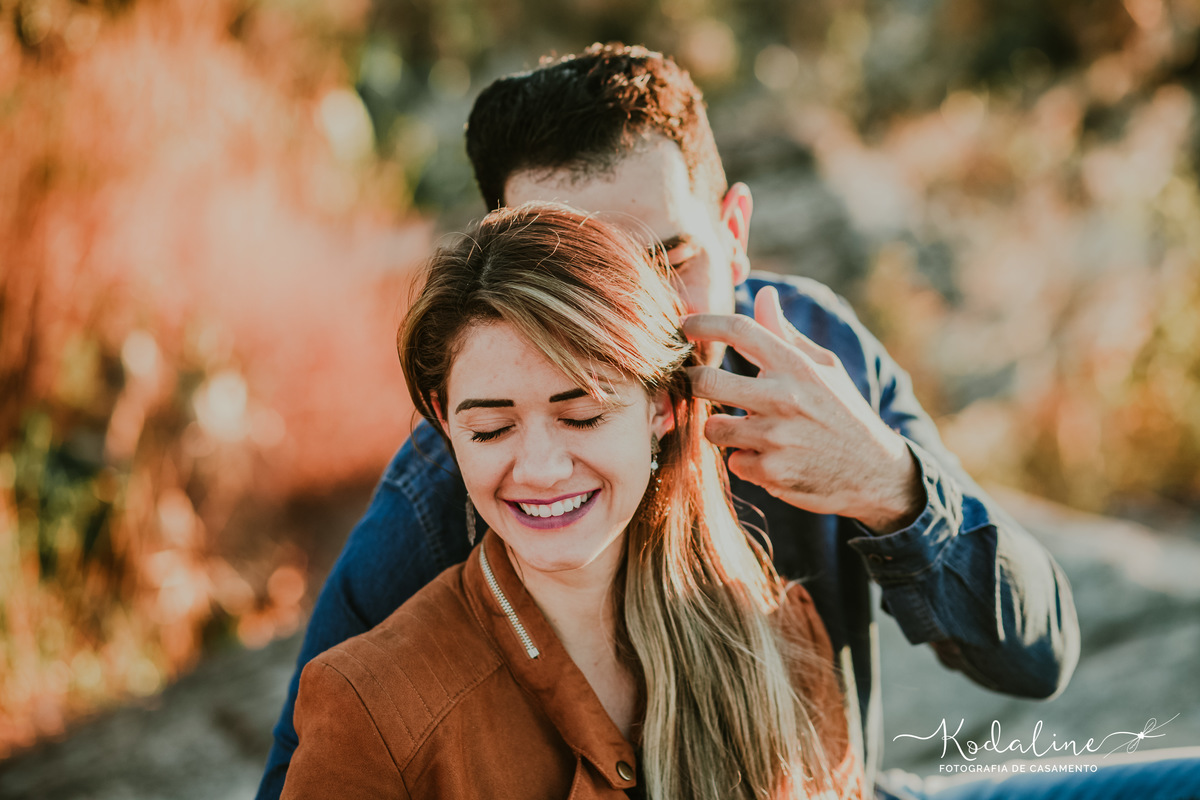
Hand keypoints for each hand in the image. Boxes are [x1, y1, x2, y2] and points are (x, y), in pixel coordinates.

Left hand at [682, 287, 924, 532]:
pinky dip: (747, 461)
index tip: (684, 326)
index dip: (704, 324)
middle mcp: (784, 397)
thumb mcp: (825, 367)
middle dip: (691, 382)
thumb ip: (786, 333)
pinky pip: (735, 462)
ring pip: (713, 429)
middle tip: (692, 383)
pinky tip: (772, 458)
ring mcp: (776, 437)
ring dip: (721, 429)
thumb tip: (762, 294)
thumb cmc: (843, 411)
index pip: (740, 330)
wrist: (875, 471)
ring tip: (746, 429)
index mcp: (797, 365)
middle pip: (707, 382)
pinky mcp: (772, 472)